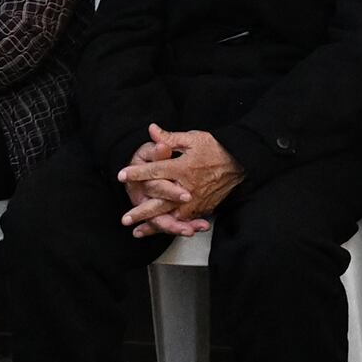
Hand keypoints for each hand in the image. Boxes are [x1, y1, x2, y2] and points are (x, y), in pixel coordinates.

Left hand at [120, 128, 237, 230]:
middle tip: (125, 218)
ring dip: (153, 224)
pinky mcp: (202, 208)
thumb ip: (170, 138)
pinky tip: (160, 231)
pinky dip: (171, 227)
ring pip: (171, 215)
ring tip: (138, 232)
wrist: (240, 162)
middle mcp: (187, 187)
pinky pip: (185, 220)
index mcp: (182, 167)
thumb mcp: (193, 138)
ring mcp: (195, 200)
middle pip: (160, 201)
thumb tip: (151, 130)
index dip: (137, 172)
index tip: (121, 175)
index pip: (155, 170)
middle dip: (141, 211)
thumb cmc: (215, 148)